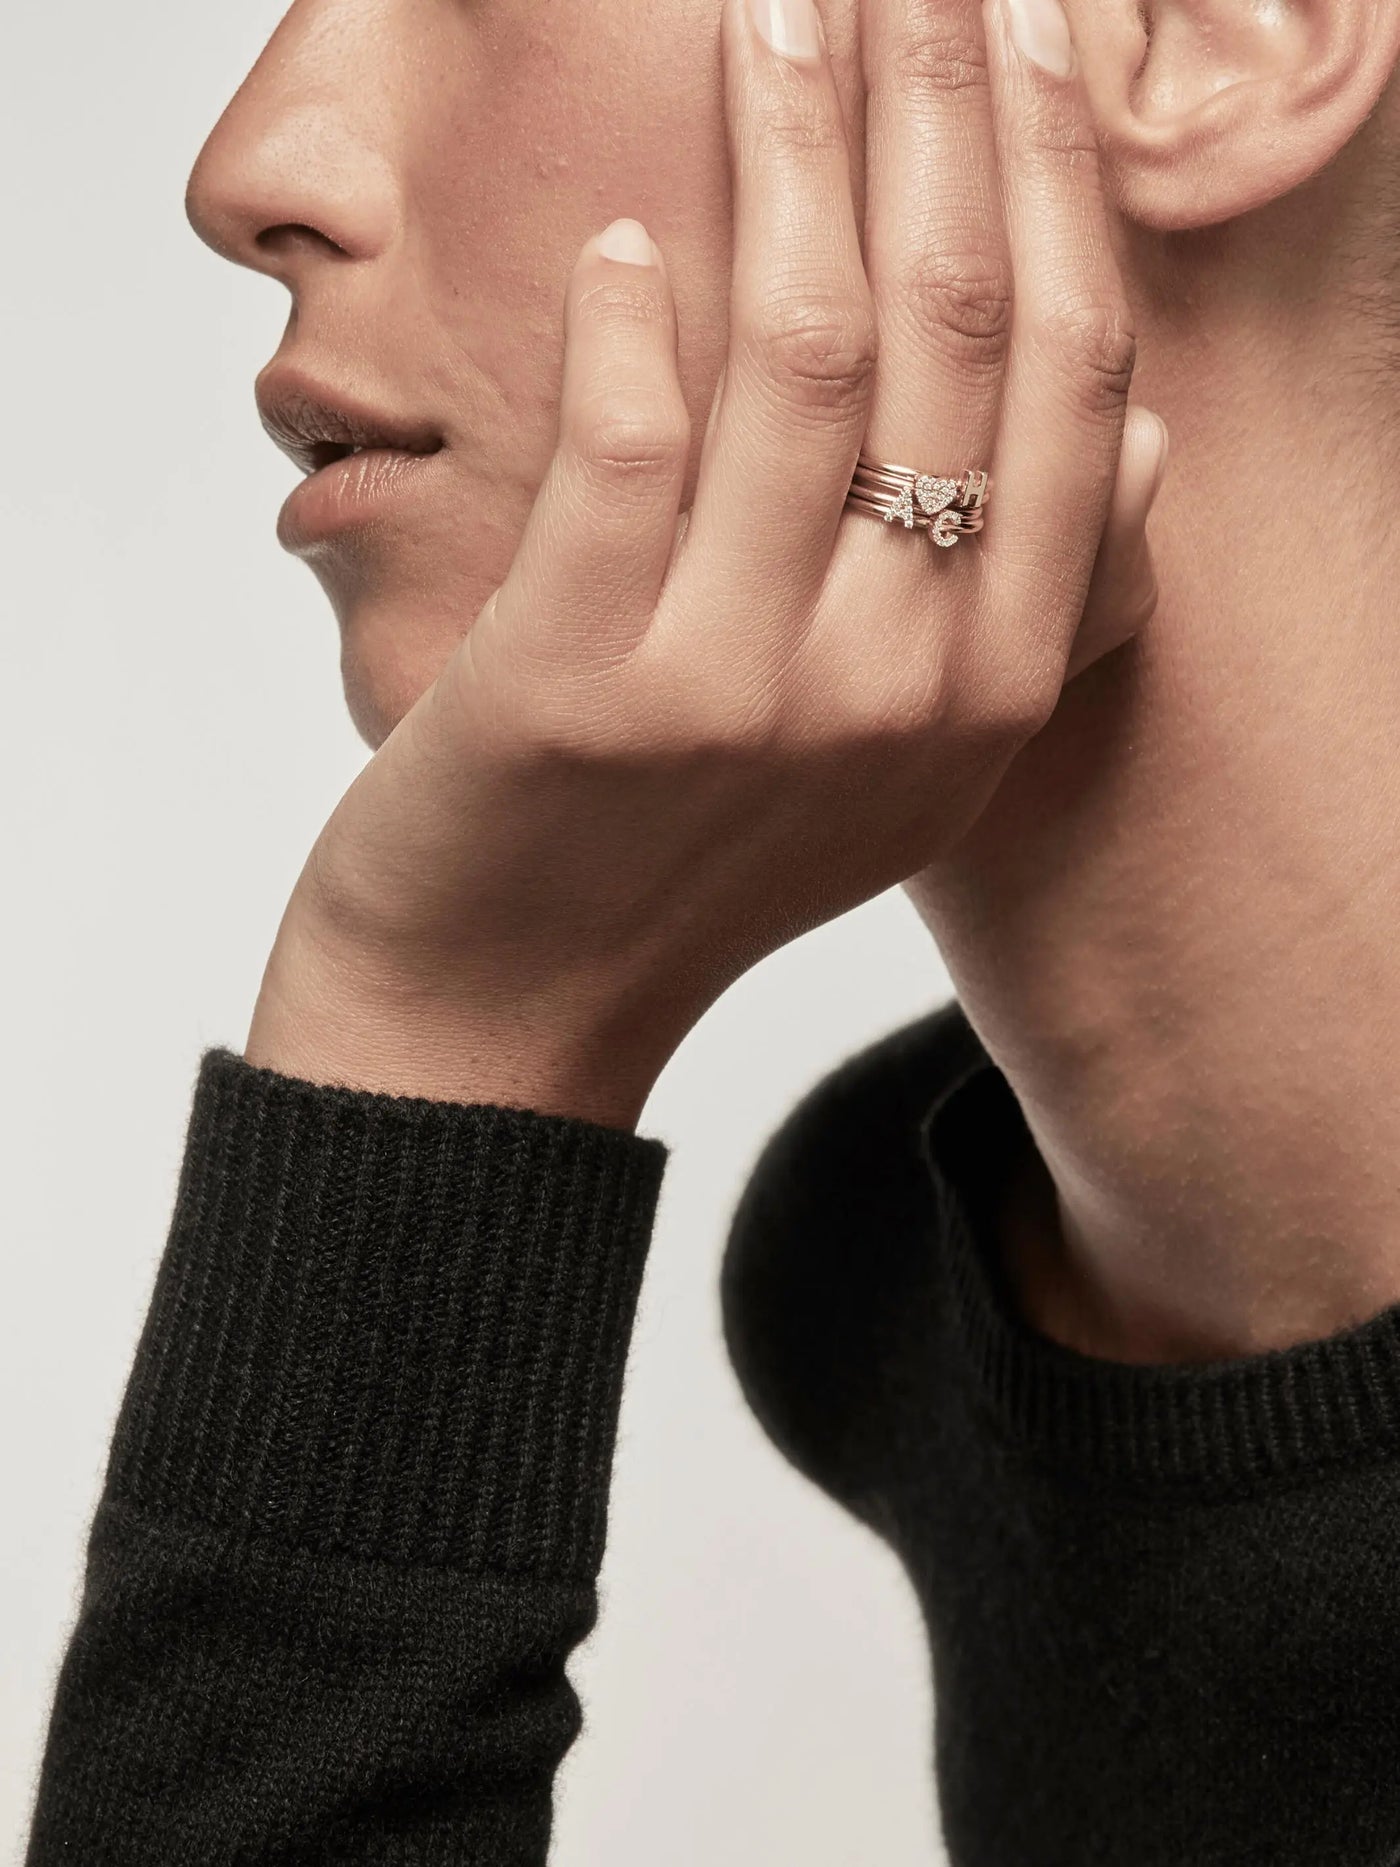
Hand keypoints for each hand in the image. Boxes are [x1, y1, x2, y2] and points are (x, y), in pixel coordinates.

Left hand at [247, 0, 1163, 1128]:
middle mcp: (899, 685)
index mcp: (995, 689)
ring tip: (780, 11)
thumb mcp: (906, 771)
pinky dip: (628, 320)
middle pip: (958, 330)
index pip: (1072, 383)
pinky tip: (622, 244)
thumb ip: (1037, 619)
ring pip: (803, 351)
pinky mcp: (581, 685)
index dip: (1056, 178)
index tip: (1029, 34)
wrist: (509, 1008)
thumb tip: (1151, 444)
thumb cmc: (693, 865)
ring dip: (792, 147)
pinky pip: (631, 444)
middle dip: (944, 104)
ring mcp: (741, 688)